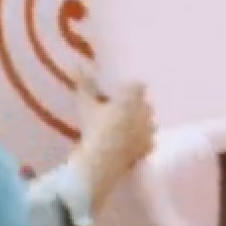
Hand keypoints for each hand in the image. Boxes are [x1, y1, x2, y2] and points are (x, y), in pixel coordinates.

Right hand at [78, 82, 155, 212]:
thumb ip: (84, 84)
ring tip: (123, 131)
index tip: (117, 96)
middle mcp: (146, 111)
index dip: (129, 90)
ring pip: (148, 122)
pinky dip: (141, 142)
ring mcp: (150, 130)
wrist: (102, 160)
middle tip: (117, 115)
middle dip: (134, 107)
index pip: (138, 86)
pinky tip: (128, 146)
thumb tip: (75, 66)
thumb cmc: (94, 128)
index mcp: (132, 98)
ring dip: (140, 124)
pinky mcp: (150, 147)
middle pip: (144, 104)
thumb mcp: (86, 105)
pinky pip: (149, 140)